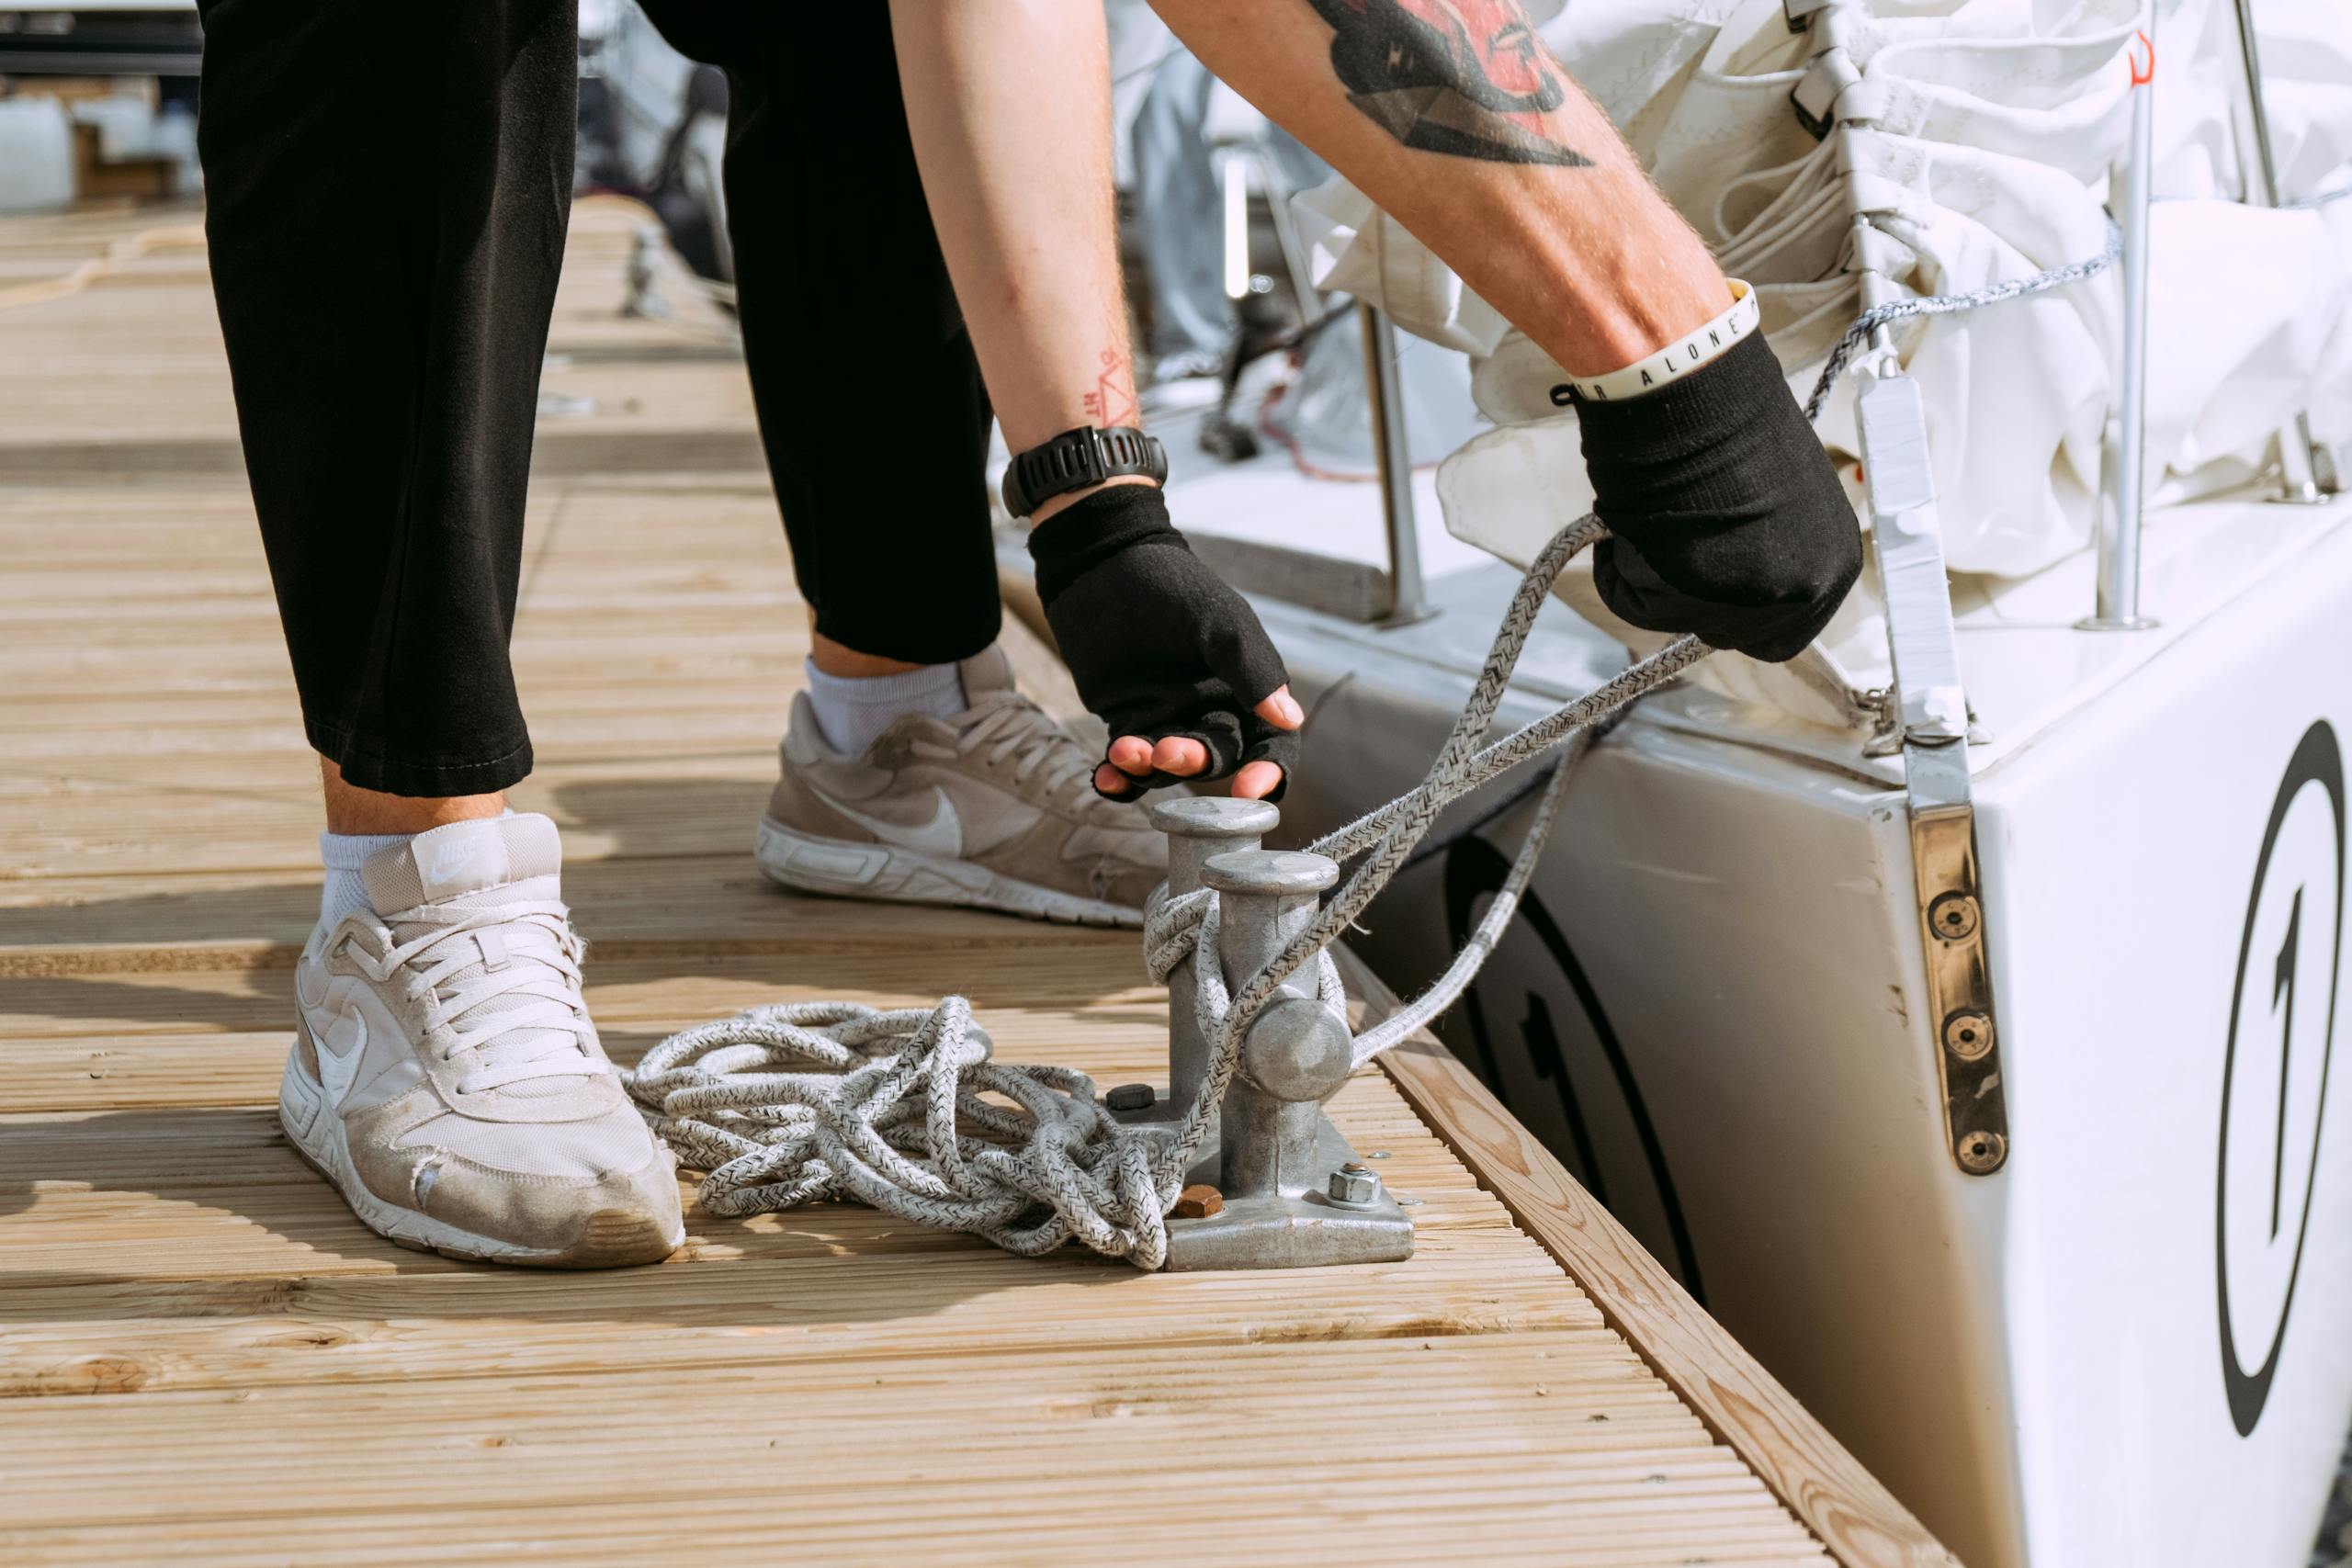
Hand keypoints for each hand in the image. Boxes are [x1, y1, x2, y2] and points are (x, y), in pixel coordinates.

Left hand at [1027, 484, 1302, 801]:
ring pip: (1170, 767)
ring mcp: (1168, 718)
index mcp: (1247, 688)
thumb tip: (1290, 719)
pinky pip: (1128, 765)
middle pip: (1217, 760)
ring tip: (1125, 751)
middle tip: (1166, 750)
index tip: (1249, 791)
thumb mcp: (1219, 620)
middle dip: (1195, 763)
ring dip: (1151, 769)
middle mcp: (1213, 710)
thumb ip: (1251, 668)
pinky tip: (1104, 779)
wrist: (1103, 564)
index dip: (1268, 772)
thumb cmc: (1171, 585)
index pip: (1271, 744)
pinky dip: (1119, 779)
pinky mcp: (1127, 722)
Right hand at [1578, 331, 1860, 662]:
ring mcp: (1751, 605)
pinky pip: (1634, 601)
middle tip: (1669, 545)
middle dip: (1694, 596)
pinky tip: (1624, 522)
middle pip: (1735, 632)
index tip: (1706, 572)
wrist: (1700, 397)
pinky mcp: (1693, 606)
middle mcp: (1805, 593)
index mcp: (1836, 563)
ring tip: (1651, 516)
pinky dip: (1617, 568)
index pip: (1788, 624)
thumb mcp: (1778, 495)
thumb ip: (1771, 537)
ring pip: (1679, 617)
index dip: (1739, 600)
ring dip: (1654, 573)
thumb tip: (1735, 556)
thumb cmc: (1732, 425)